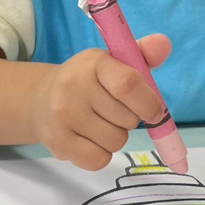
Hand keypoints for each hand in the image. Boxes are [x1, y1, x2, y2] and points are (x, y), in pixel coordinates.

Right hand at [31, 34, 171, 169]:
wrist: (40, 99)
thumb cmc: (88, 80)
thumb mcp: (112, 62)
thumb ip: (143, 55)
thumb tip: (165, 43)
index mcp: (93, 63)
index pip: (128, 85)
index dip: (149, 103)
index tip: (154, 111)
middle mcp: (74, 87)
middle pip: (128, 120)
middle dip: (130, 119)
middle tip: (112, 110)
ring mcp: (63, 116)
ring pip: (116, 141)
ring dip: (116, 137)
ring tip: (99, 123)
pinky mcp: (58, 143)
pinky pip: (100, 160)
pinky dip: (101, 154)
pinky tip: (89, 138)